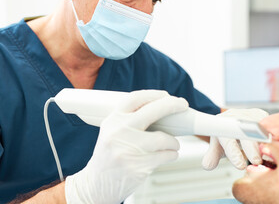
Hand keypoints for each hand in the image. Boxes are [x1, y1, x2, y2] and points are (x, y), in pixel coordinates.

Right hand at [65, 90, 188, 203]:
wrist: (97, 183)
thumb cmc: (110, 154)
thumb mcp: (112, 131)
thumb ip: (130, 120)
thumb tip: (161, 108)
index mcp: (112, 120)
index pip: (135, 98)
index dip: (154, 94)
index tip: (167, 95)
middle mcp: (119, 132)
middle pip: (153, 111)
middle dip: (172, 105)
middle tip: (182, 104)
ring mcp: (129, 150)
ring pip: (164, 138)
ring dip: (173, 142)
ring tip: (171, 145)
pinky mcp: (139, 166)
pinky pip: (166, 156)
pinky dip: (171, 155)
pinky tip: (166, 156)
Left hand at [202, 108, 268, 169]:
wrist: (234, 121)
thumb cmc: (226, 136)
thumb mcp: (217, 146)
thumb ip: (212, 156)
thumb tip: (207, 165)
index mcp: (221, 126)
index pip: (226, 139)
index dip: (233, 153)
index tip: (240, 165)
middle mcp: (234, 118)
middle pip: (243, 133)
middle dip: (251, 149)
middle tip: (256, 161)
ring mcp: (248, 115)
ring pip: (258, 129)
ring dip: (263, 144)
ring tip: (265, 156)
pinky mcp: (261, 115)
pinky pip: (268, 125)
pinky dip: (270, 137)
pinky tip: (271, 146)